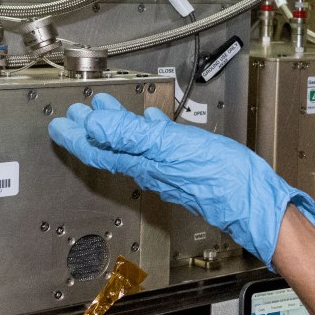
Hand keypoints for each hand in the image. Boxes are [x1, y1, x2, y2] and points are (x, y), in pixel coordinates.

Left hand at [48, 94, 314, 263]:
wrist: (255, 202)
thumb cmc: (222, 178)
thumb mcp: (172, 147)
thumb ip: (131, 136)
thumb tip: (94, 127)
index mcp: (144, 163)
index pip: (99, 150)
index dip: (75, 137)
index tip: (58, 123)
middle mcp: (152, 169)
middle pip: (111, 149)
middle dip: (90, 132)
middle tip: (73, 115)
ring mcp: (169, 169)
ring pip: (132, 147)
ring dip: (116, 129)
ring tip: (105, 113)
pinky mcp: (187, 167)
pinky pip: (157, 146)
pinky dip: (149, 132)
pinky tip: (154, 123)